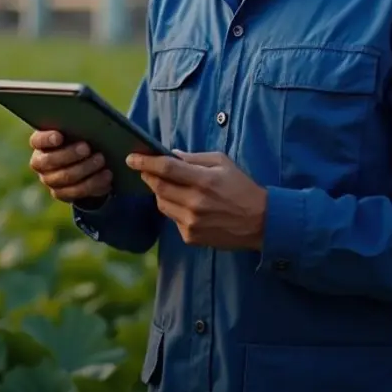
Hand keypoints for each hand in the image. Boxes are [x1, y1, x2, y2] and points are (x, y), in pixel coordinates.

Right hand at [28, 130, 111, 202]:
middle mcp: (41, 162)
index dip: (46, 139)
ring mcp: (49, 180)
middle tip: (87, 148)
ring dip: (85, 169)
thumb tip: (93, 124)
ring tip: (101, 160)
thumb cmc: (82, 138)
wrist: (88, 160)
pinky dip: (93, 183)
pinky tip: (106, 175)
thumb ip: (80, 127)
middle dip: (70, 154)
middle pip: (50, 161)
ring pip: (65, 177)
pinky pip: (76, 192)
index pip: (37, 140)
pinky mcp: (62, 193)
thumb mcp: (79, 130)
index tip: (60, 136)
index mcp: (41, 143)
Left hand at [127, 151, 266, 249]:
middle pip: (158, 187)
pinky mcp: (191, 237)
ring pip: (161, 204)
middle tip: (145, 169)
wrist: (260, 222)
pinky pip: (172, 219)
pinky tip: (187, 205)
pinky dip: (173, 209)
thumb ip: (194, 158)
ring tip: (172, 186)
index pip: (166, 169)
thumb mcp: (222, 163)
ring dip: (160, 192)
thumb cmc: (241, 188)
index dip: (145, 162)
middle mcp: (195, 203)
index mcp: (204, 181)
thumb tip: (170, 154)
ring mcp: (192, 223)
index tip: (131, 157)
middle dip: (148, 176)